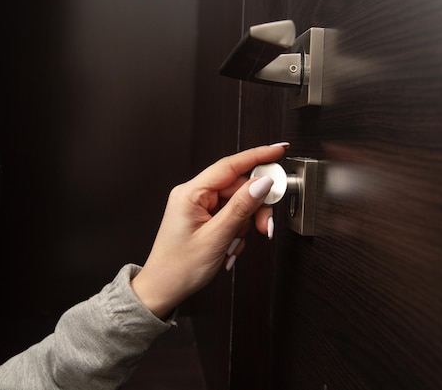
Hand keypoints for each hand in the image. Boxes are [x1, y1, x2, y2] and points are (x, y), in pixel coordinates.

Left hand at [131, 143, 288, 317]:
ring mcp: (199, 207)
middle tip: (266, 228)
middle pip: (239, 188)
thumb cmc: (178, 268)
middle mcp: (194, 195)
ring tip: (235, 246)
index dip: (257, 157)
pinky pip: (232, 216)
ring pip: (239, 204)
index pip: (230, 166)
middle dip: (255, 209)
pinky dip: (237, 232)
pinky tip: (229, 247)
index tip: (278, 151)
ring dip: (245, 225)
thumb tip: (262, 183)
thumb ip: (241, 208)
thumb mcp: (216, 237)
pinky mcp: (204, 218)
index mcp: (191, 193)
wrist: (163, 290)